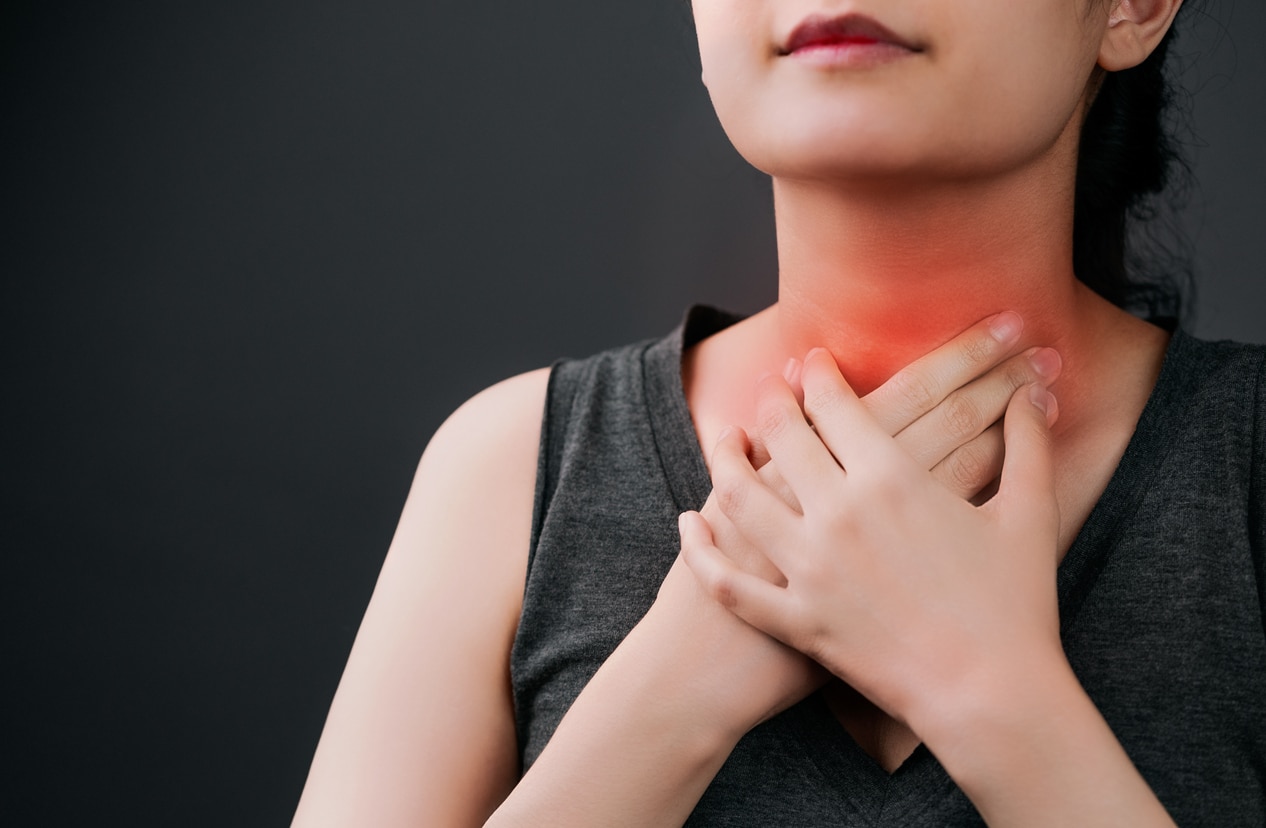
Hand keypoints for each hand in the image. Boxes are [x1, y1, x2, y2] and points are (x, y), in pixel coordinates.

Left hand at [681, 346, 1063, 741]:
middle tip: (767, 387)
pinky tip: (692, 523)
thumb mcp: (1029, 515)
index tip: (811, 361)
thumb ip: (1029, 446)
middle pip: (783, 435)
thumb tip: (1036, 394)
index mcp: (892, 479)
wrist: (992, 696)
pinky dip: (701, 549)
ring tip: (725, 440)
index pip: (837, 404)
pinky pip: (728, 580)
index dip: (819, 374)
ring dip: (724, 458)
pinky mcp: (793, 619)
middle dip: (771, 400)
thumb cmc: (1015, 607)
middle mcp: (838, 513)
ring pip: (740, 495)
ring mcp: (808, 568)